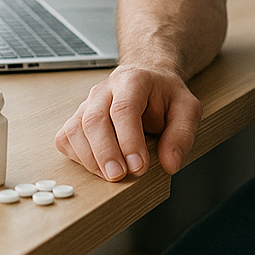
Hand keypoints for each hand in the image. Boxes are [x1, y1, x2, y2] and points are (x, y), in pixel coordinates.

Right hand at [55, 64, 202, 180]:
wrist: (148, 79)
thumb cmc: (165, 95)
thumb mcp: (187, 109)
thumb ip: (182, 134)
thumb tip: (170, 164)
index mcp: (134, 81)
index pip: (124, 109)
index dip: (129, 140)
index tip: (139, 166)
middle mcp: (106, 90)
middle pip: (94, 120)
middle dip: (105, 153)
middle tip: (119, 176)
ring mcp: (88, 103)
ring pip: (76, 130)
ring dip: (90, 158)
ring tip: (111, 175)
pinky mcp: (77, 119)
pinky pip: (67, 138)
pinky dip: (78, 157)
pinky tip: (98, 166)